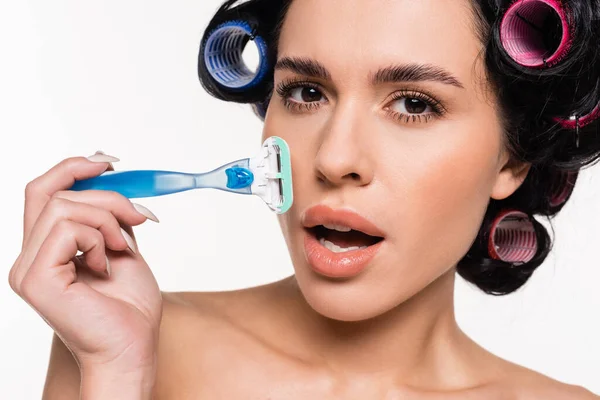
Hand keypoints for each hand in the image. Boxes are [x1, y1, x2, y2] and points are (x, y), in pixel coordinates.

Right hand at [9, 152, 162, 375]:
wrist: (132, 348)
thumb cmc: (130, 308)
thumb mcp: (123, 247)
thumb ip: (110, 217)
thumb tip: (112, 178)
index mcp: (47, 249)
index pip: (42, 192)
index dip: (71, 167)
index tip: (108, 161)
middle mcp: (29, 257)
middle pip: (51, 192)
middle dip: (105, 194)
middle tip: (138, 215)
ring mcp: (27, 268)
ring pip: (61, 206)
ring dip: (107, 218)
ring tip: (124, 247)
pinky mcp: (35, 279)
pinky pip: (67, 229)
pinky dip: (99, 238)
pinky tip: (109, 263)